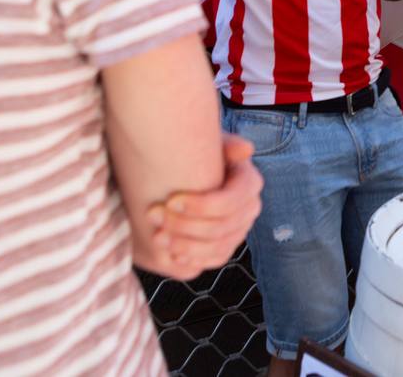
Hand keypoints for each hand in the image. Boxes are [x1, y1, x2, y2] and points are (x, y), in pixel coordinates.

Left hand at [146, 135, 263, 276]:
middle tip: (153, 216)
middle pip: (222, 227)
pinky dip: (193, 259)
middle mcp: (249, 209)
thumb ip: (224, 143)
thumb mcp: (207, 143)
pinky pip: (215, 259)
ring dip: (185, 245)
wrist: (182, 177)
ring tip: (157, 236)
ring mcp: (240, 230)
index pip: (231, 202)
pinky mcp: (226, 246)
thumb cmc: (194, 156)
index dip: (201, 206)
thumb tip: (245, 150)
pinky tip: (171, 253)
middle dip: (184, 225)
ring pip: (218, 247)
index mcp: (249, 183)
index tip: (170, 201)